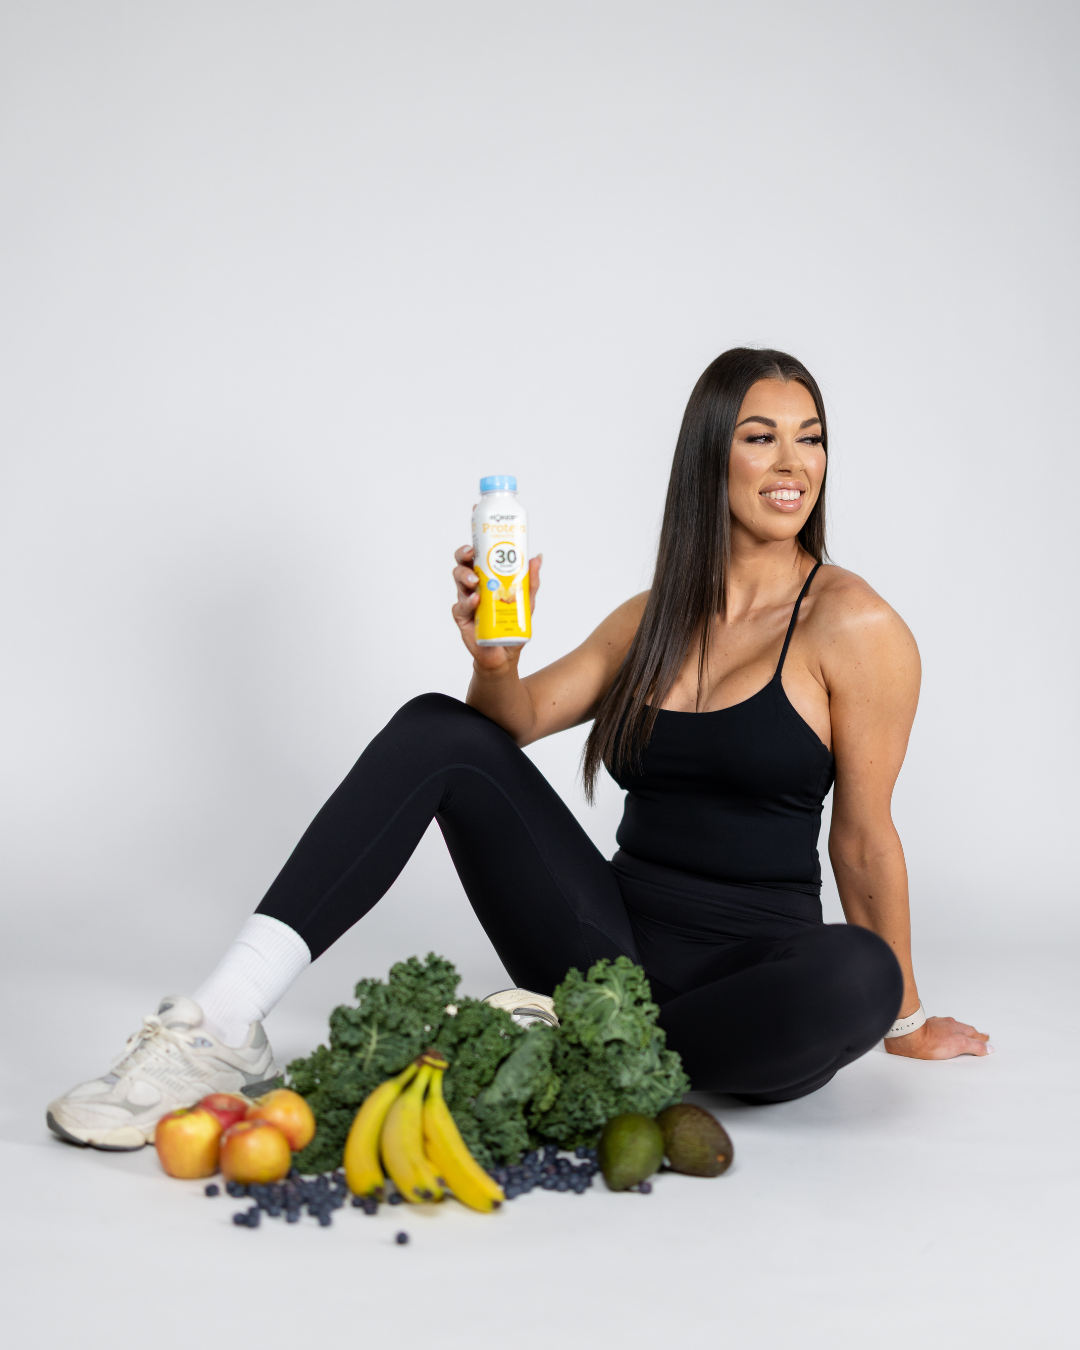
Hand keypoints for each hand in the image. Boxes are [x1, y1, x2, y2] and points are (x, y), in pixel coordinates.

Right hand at [451, 545, 541, 673]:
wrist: (504, 654)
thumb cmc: (511, 625)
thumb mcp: (526, 602)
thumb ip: (530, 581)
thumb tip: (537, 558)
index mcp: (486, 578)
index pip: (476, 557)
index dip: (472, 546)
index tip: (475, 541)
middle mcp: (473, 587)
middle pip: (462, 565)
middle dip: (462, 556)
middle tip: (470, 554)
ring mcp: (466, 601)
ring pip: (458, 582)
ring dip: (464, 577)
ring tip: (475, 581)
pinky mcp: (462, 617)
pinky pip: (461, 606)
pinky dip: (468, 602)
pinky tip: (475, 601)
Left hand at [884, 1015, 991, 1059]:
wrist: (908, 1036)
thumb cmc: (931, 1041)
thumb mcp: (959, 1045)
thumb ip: (975, 1046)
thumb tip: (988, 1048)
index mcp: (956, 1028)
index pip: (972, 1033)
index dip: (980, 1038)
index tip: (986, 1038)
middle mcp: (946, 1024)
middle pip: (962, 1028)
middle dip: (971, 1033)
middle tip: (978, 1035)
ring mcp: (934, 1025)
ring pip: (949, 1027)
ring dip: (957, 1031)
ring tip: (961, 1033)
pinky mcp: (923, 1029)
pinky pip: (937, 1028)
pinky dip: (943, 1031)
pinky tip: (939, 1033)